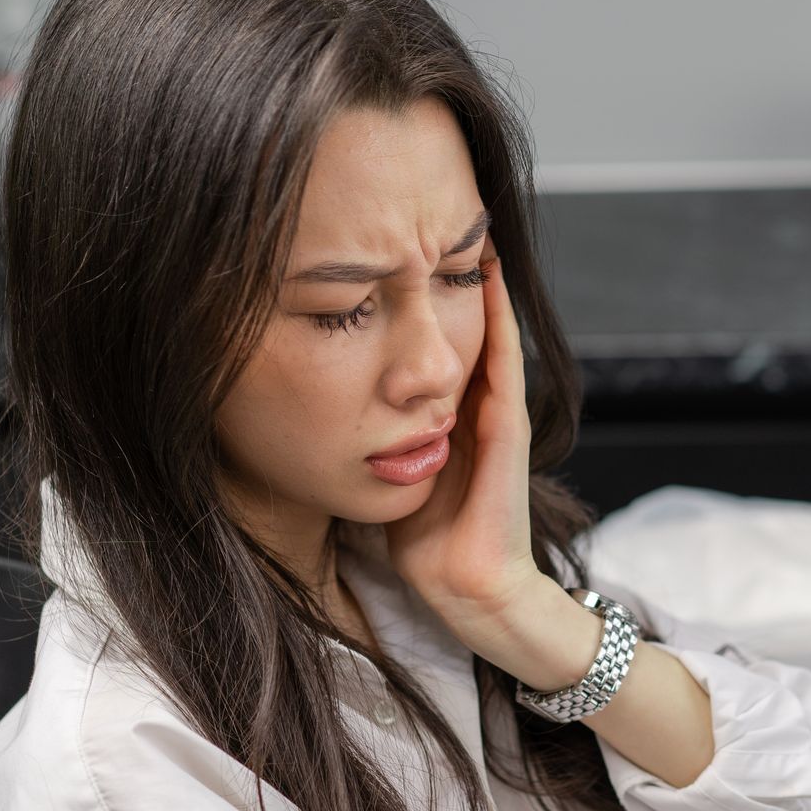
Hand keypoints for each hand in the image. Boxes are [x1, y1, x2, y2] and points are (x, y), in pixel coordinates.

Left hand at [384, 234, 542, 635]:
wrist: (468, 591)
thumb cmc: (423, 546)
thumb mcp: (381, 477)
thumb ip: (360, 442)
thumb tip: (302, 411)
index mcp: (441, 417)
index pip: (425, 343)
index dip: (409, 299)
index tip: (384, 250)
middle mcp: (471, 408)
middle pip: (453, 326)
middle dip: (440, 277)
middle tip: (423, 219)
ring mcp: (496, 414)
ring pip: (483, 331)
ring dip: (476, 283)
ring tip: (463, 227)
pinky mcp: (509, 427)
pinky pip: (503, 361)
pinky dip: (497, 317)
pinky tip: (487, 275)